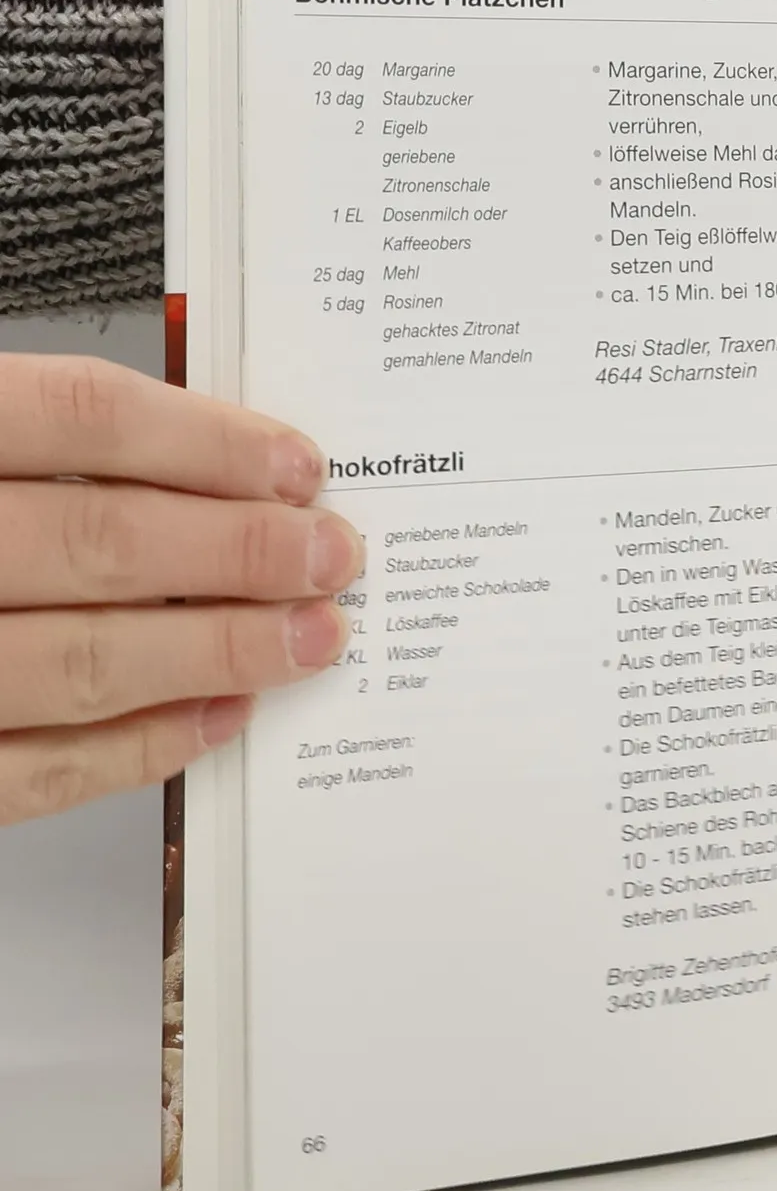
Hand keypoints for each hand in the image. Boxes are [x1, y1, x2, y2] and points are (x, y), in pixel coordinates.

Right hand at [0, 356, 360, 827]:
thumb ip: (27, 433)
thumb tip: (190, 448)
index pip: (74, 419)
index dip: (204, 441)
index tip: (296, 463)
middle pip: (96, 543)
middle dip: (238, 555)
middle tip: (331, 555)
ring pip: (77, 663)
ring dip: (215, 654)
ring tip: (308, 637)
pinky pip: (31, 772)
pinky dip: (137, 748)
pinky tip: (216, 717)